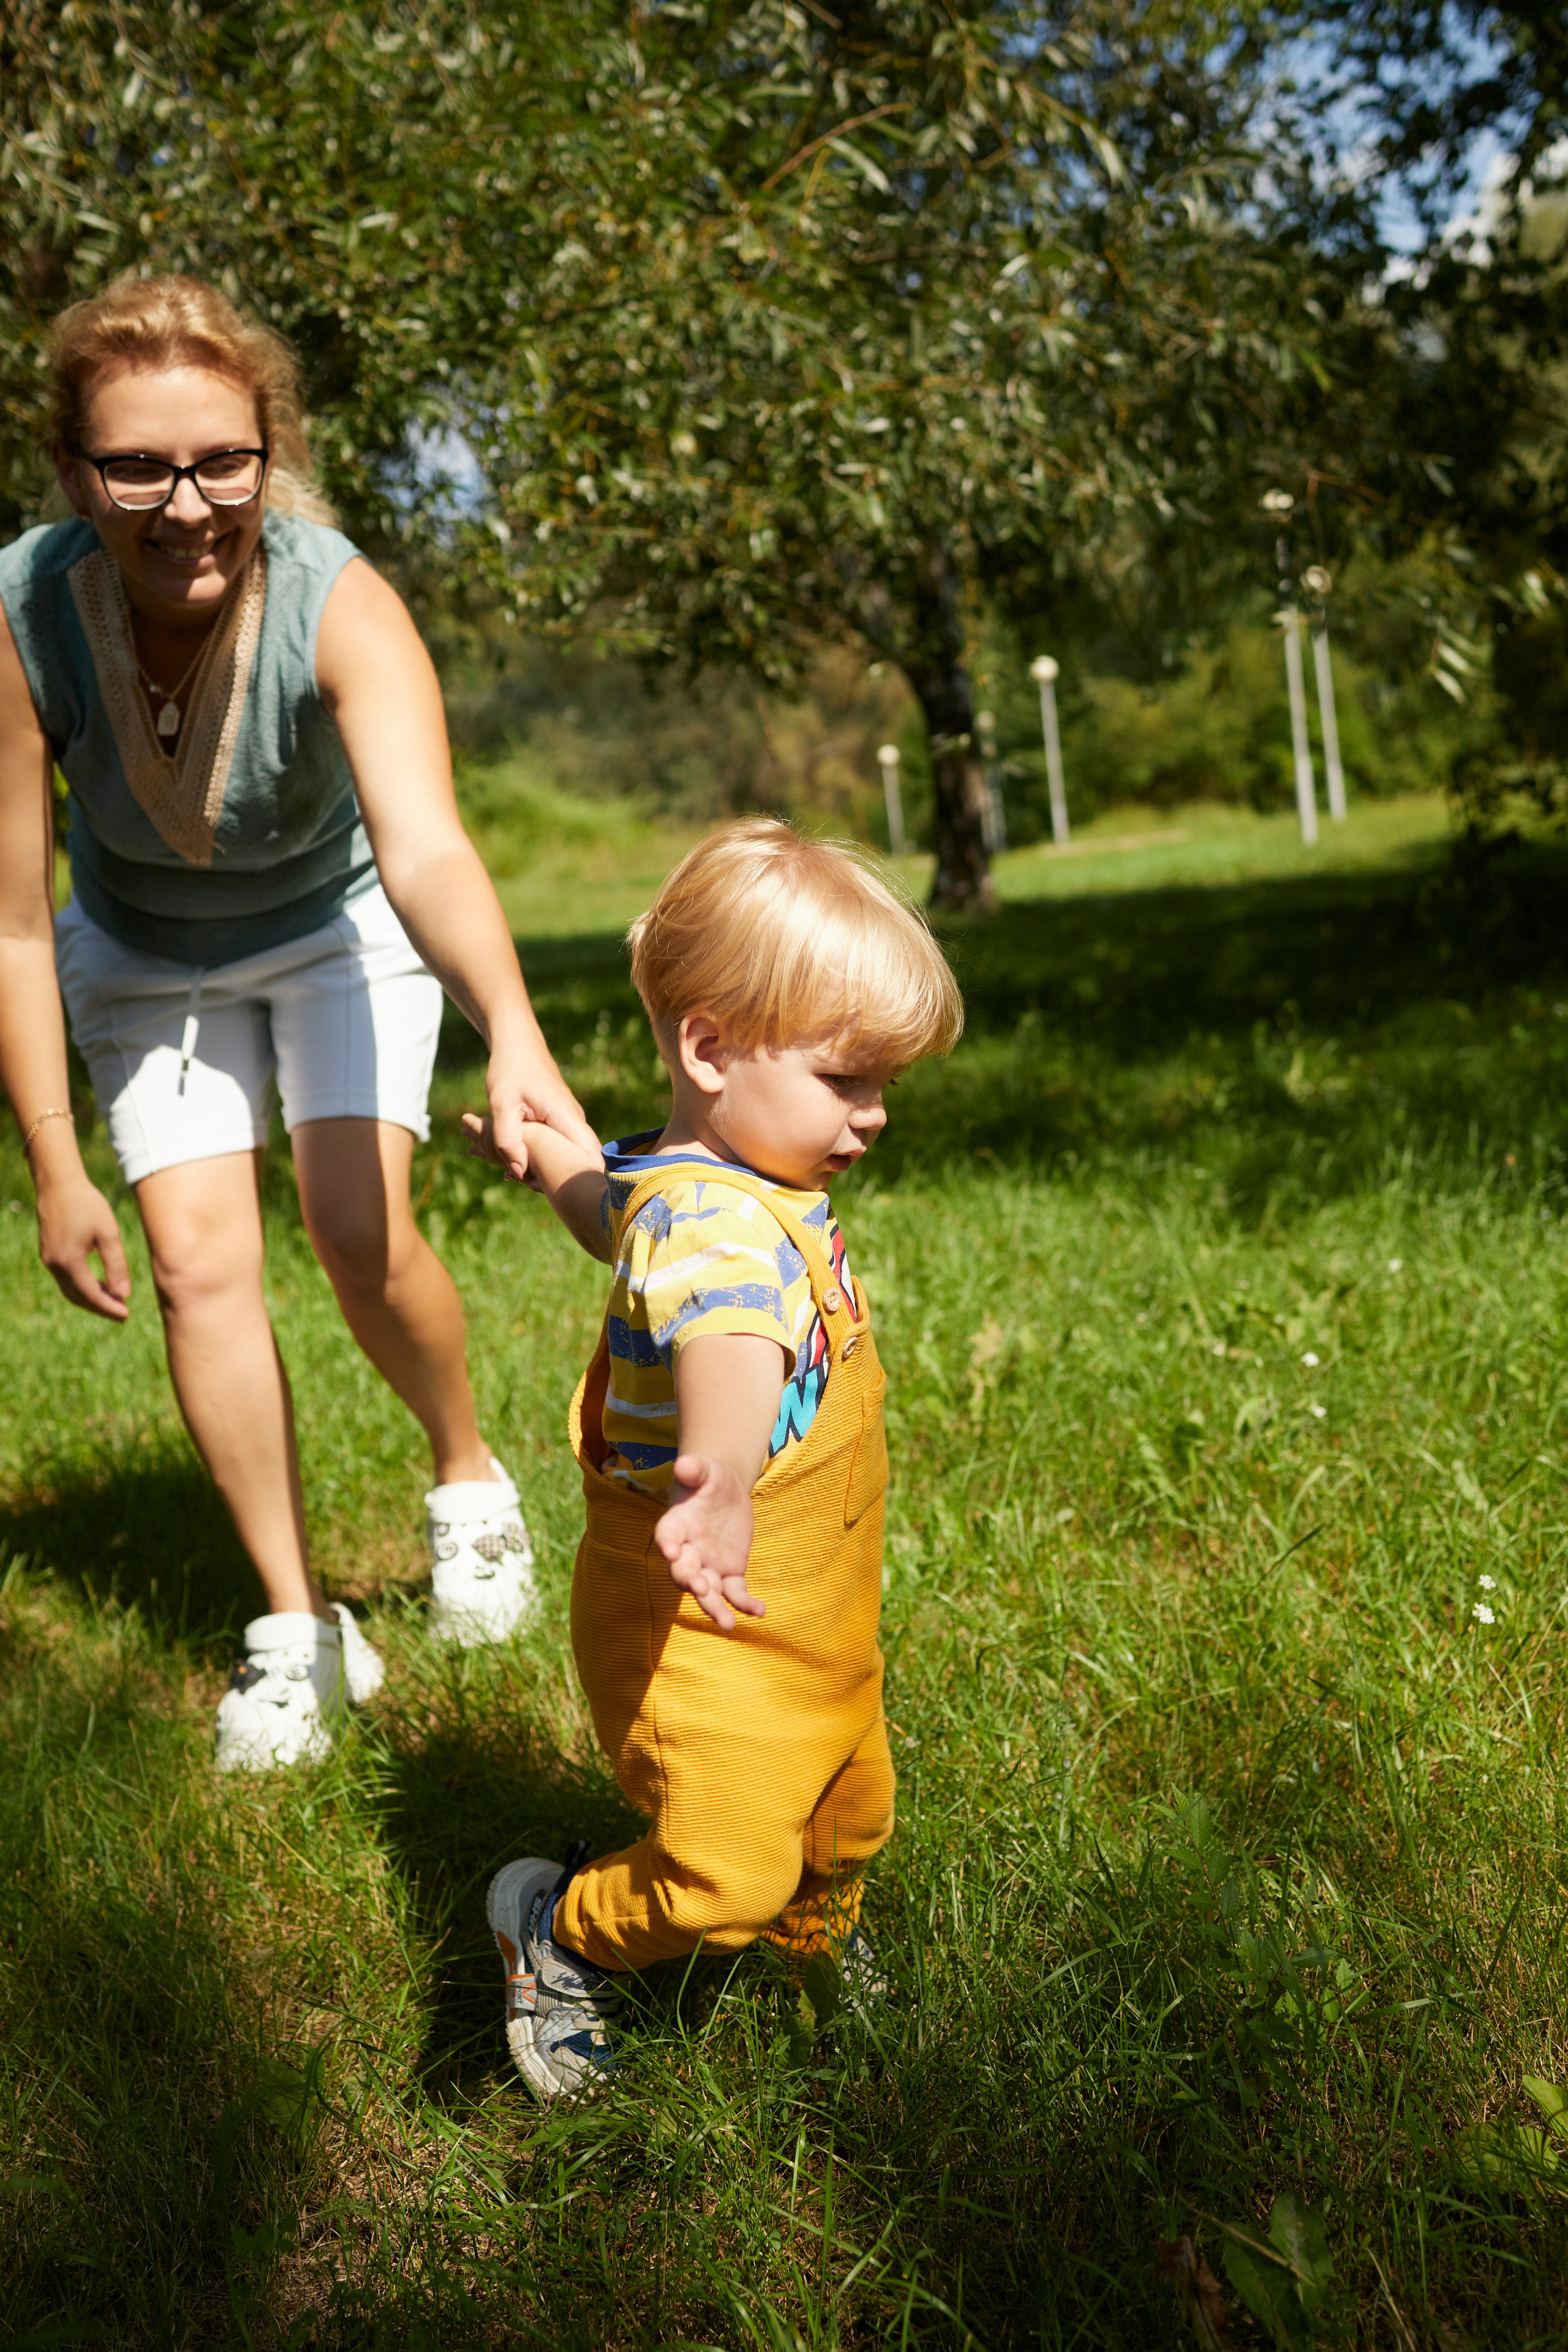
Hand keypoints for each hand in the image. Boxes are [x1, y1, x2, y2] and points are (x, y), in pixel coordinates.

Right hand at [36, 1174, 130, 1320]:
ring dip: (91, 1298)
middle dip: (100, 1307)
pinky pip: (66, 1279)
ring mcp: (49, 1260)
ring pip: (71, 1290)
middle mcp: (55, 1264)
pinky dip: (83, 1287)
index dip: (109, 1307)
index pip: (90, 1294)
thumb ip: (116, 1265)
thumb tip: (123, 1294)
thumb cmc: (87, 1204)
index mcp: (69, 1260)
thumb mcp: (108, 1233)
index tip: (126, 1315)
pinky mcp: (49, 1254)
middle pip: (78, 1297)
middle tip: (123, 1314)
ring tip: (115, 1302)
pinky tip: (100, 1285)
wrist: (59, 1184)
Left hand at [465, 1044, 597, 1182]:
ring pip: (569, 1156)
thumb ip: (507, 1139)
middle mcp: (575, 1122)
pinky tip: (523, 1166)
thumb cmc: (510, 1071)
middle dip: (562, 1181)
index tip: (569, 1198)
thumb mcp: (501, 1105)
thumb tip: (517, 1173)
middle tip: (532, 1188)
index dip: (584, 1179)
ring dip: (551, 1171)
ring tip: (525, 1181)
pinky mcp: (562, 1123)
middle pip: (580, 1161)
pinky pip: (561, 1148)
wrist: (518, 1046)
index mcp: (566, 1117)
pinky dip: (546, 1159)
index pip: (589, 1155)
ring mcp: (570, 1123)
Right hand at [654, 1453, 766, 1632]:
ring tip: (728, 1624)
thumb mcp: (705, 1468)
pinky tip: (760, 1611)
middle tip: (701, 1589)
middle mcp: (687, 1551)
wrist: (725, 1491)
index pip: (666, 1536)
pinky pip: (735, 1592)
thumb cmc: (709, 1478)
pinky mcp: (729, 1572)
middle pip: (683, 1572)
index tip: (671, 1551)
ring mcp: (708, 1565)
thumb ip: (694, 1469)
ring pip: (708, 1591)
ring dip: (715, 1608)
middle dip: (691, 1582)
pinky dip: (745, 1603)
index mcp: (676, 1525)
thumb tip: (683, 1464)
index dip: (667, 1544)